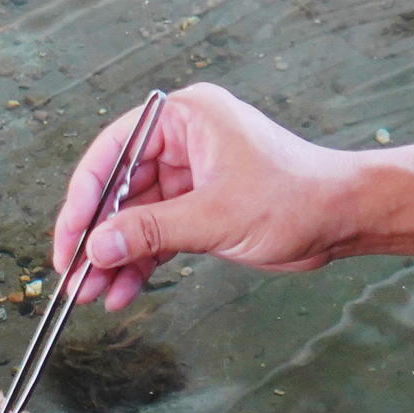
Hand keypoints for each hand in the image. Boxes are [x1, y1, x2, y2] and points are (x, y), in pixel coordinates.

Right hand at [48, 83, 359, 309]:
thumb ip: (151, 230)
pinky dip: (141, 263)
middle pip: (119, 189)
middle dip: (98, 238)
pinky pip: (157, 234)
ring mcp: (190, 174)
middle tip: (76, 277)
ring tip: (93, 294)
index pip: (113, 153)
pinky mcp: (200, 206)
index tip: (69, 241)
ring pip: (135, 218)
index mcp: (185, 118)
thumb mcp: (215, 216)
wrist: (344, 219)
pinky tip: (123, 291)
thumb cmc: (296, 197)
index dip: (84, 200)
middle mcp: (182, 140)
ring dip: (115, 257)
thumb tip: (96, 246)